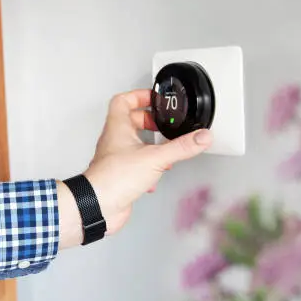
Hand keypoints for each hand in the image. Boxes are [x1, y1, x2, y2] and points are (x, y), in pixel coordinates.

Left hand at [58, 89, 212, 247]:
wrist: (99, 205)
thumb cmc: (113, 178)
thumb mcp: (155, 158)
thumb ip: (181, 147)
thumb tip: (201, 136)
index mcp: (118, 127)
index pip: (123, 100)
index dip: (139, 95)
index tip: (155, 98)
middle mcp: (114, 141)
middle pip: (129, 121)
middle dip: (148, 121)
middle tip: (161, 124)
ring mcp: (115, 158)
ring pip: (133, 144)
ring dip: (149, 145)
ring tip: (163, 149)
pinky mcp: (119, 175)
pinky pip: (134, 165)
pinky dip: (147, 167)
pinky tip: (155, 176)